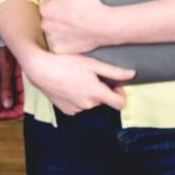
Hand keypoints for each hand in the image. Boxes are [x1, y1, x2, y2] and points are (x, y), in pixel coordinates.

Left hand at [0, 45, 24, 120]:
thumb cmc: (4, 43)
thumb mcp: (5, 64)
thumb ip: (6, 84)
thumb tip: (7, 105)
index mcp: (24, 78)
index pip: (22, 102)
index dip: (12, 112)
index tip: (1, 115)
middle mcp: (18, 80)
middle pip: (13, 102)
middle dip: (3, 110)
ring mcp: (9, 77)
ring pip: (5, 96)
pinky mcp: (0, 73)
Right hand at [20, 49, 134, 115]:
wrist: (41, 70)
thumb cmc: (67, 63)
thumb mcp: (93, 63)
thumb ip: (114, 71)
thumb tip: (132, 75)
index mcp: (97, 94)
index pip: (119, 104)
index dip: (120, 94)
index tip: (114, 84)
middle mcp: (88, 105)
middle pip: (103, 100)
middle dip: (101, 90)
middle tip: (92, 75)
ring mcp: (76, 109)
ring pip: (90, 102)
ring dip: (89, 93)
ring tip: (78, 78)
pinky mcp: (66, 110)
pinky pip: (78, 105)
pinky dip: (78, 97)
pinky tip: (70, 85)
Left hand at [40, 0, 114, 54]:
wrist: (104, 26)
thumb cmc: (88, 5)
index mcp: (45, 10)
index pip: (49, 1)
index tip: (71, 2)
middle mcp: (44, 26)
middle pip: (50, 16)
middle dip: (59, 13)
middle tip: (75, 12)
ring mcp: (51, 39)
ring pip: (54, 30)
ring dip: (61, 26)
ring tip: (76, 23)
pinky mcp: (59, 50)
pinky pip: (59, 43)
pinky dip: (65, 39)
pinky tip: (76, 34)